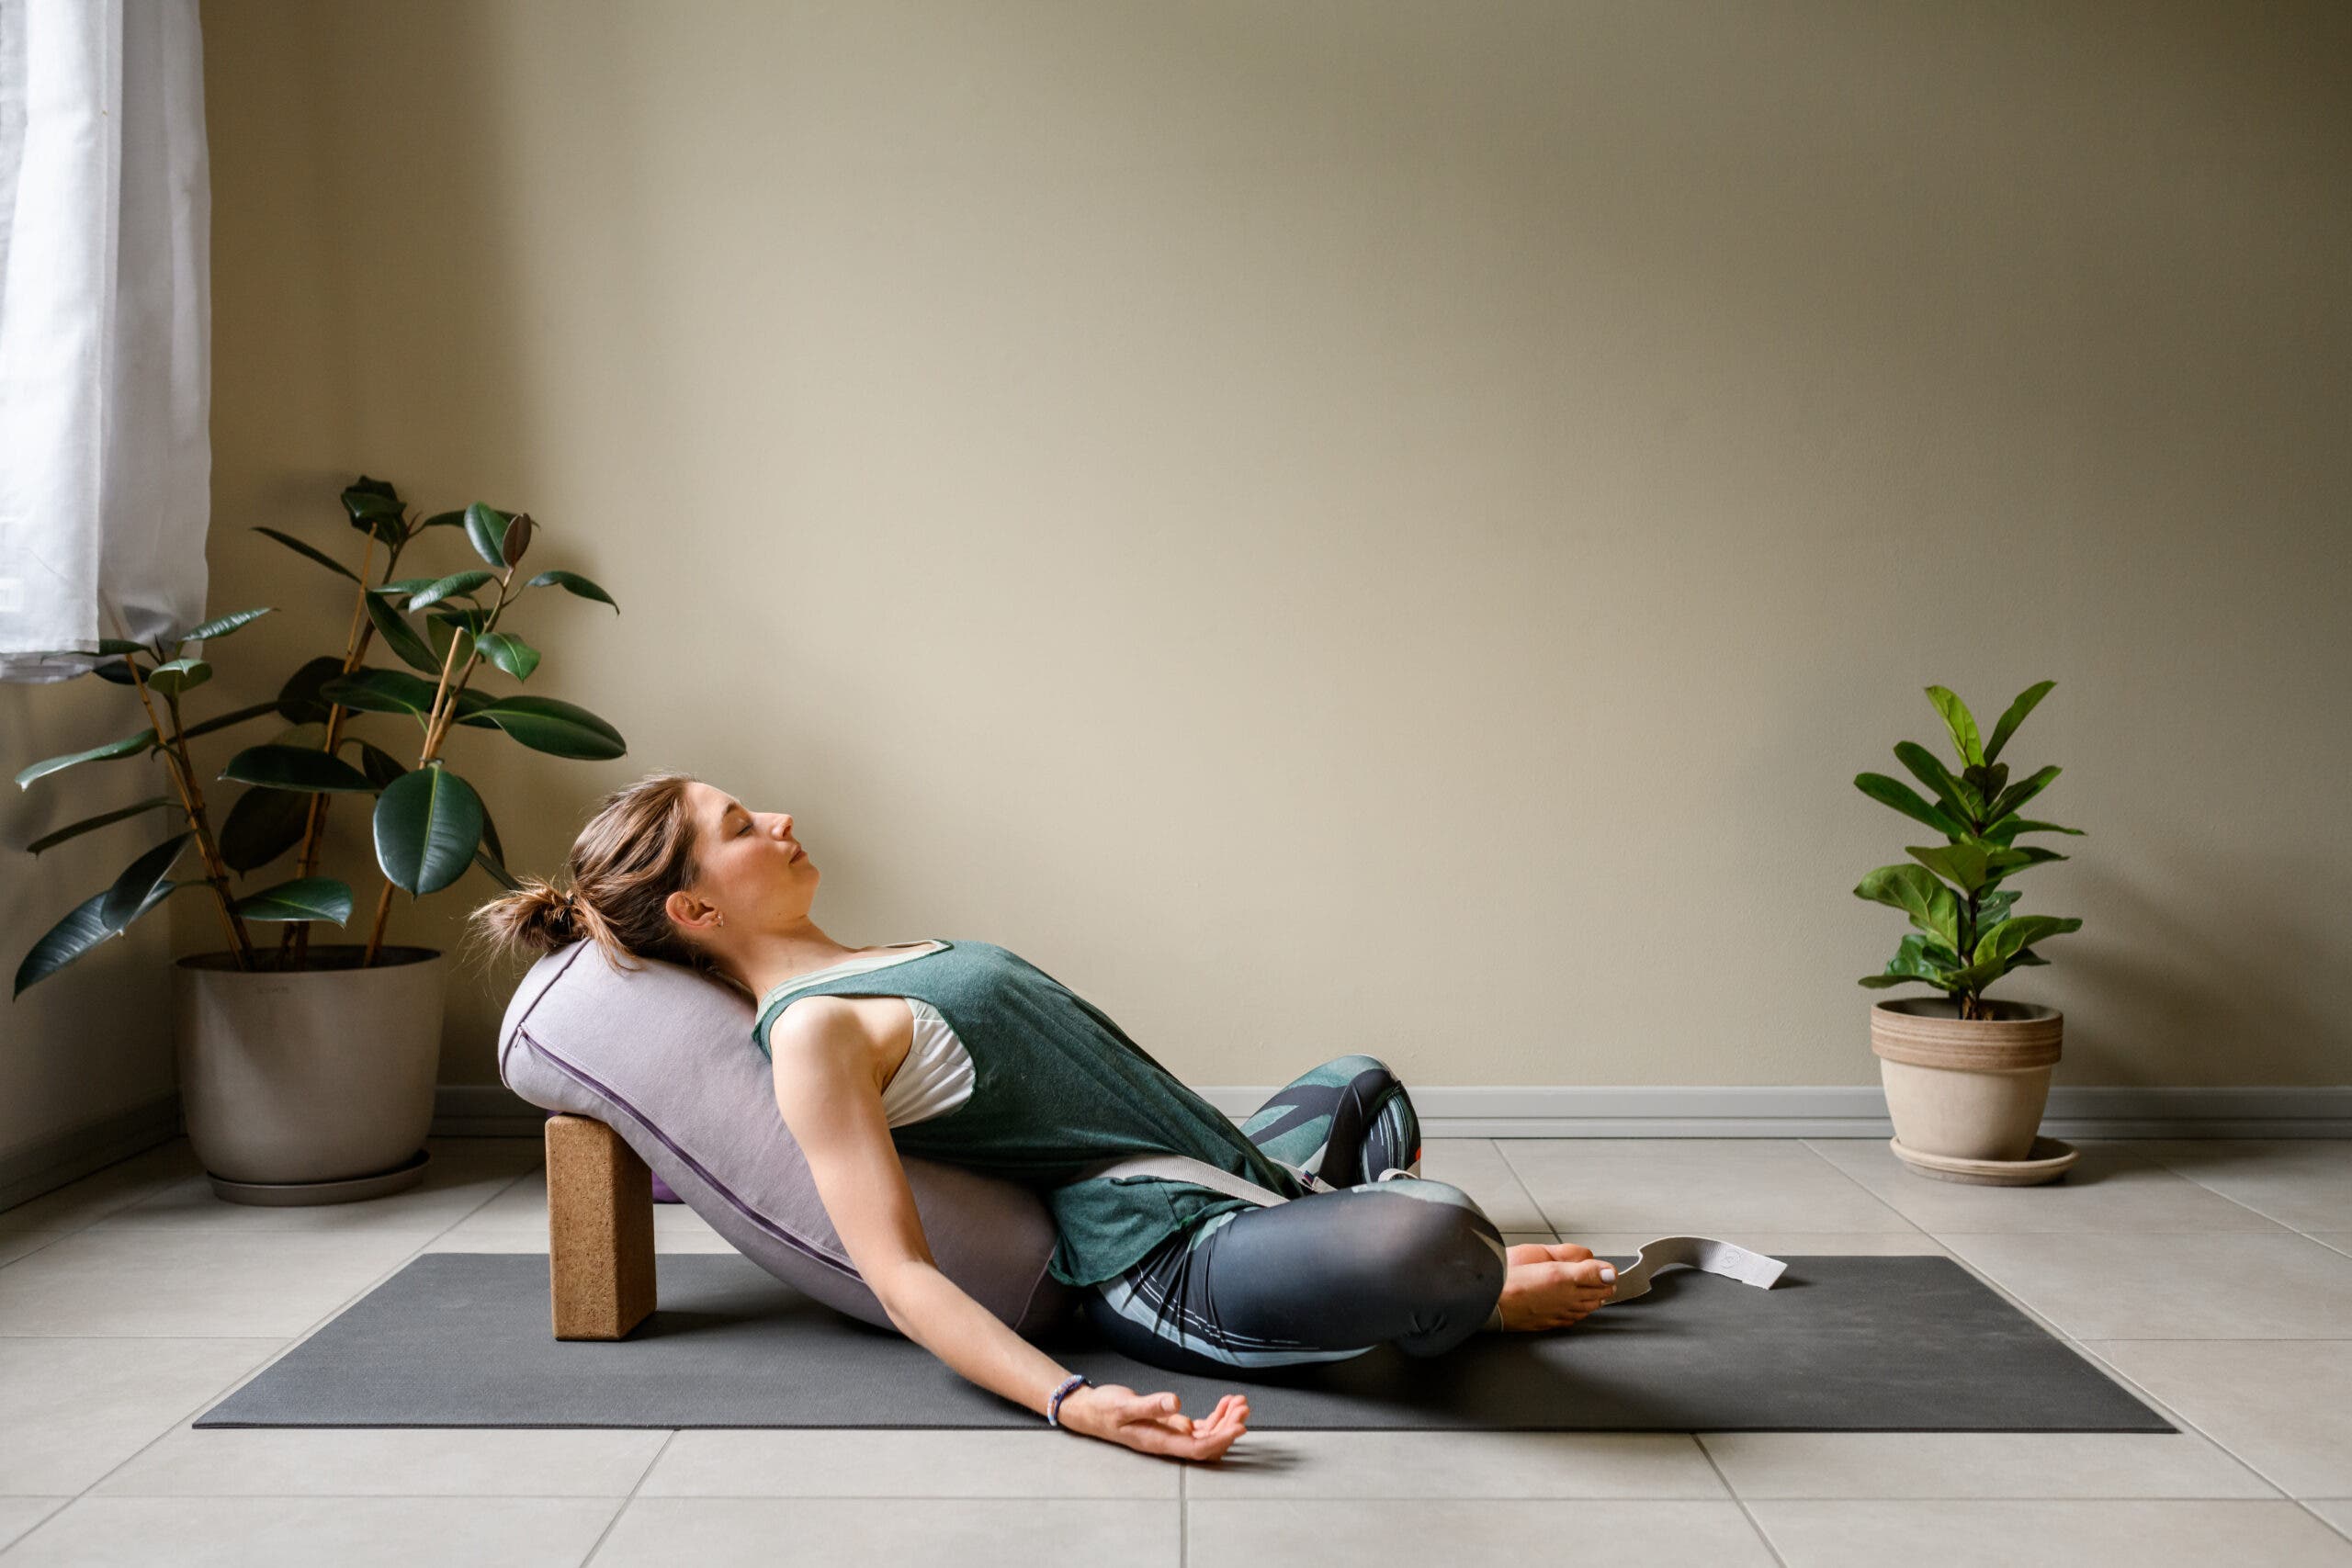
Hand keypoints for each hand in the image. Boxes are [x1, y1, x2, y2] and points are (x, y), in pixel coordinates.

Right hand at [1058, 1383, 1249, 1460]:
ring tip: (1239, 1401)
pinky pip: (1200, 1427)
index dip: (1221, 1440)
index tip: (1239, 1426)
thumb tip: (1176, 1403)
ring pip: (1207, 1436)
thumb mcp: (1125, 1405)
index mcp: (1160, 1442)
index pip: (1198, 1448)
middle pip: (1208, 1444)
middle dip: (1229, 1426)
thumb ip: (1150, 1405)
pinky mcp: (1171, 1426)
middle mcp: (1169, 1443)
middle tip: (1243, 1405)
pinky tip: (1225, 1403)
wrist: (1091, 1411)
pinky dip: (1216, 1416)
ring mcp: (1172, 1436)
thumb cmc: (1106, 1409)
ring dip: (1225, 1421)